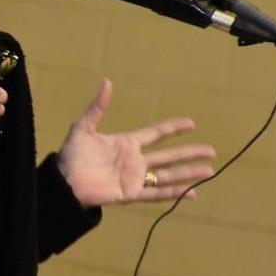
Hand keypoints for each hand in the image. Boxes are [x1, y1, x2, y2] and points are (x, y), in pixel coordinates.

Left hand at [57, 79, 215, 207]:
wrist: (63, 182)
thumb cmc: (71, 156)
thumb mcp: (83, 128)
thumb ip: (97, 107)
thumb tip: (107, 81)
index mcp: (126, 144)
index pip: (155, 134)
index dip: (173, 128)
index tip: (191, 124)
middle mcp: (135, 161)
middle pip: (169, 155)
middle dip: (190, 153)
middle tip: (211, 151)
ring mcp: (135, 178)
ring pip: (168, 175)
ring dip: (189, 173)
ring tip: (210, 171)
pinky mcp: (131, 193)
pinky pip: (157, 193)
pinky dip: (174, 193)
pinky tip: (192, 192)